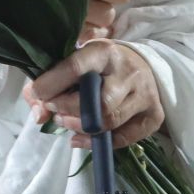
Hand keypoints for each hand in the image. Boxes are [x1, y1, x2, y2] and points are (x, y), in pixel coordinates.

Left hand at [24, 40, 164, 149]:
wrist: (142, 65)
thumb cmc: (100, 65)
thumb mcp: (76, 61)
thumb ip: (50, 83)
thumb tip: (39, 115)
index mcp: (104, 51)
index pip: (76, 68)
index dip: (52, 85)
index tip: (39, 93)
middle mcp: (128, 72)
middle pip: (97, 103)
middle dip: (69, 111)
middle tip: (56, 111)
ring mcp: (144, 95)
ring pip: (110, 122)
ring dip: (81, 128)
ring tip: (68, 122)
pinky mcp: (154, 115)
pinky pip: (124, 138)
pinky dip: (98, 142)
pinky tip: (82, 137)